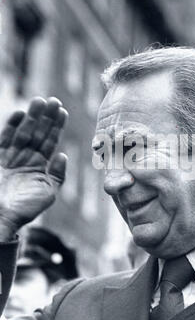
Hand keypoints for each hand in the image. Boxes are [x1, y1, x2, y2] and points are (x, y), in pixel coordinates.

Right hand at [0, 97, 67, 238]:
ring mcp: (10, 158)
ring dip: (31, 117)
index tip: (63, 111)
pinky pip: (5, 139)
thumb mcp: (48, 192)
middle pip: (37, 134)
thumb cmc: (25, 209)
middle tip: (54, 100)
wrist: (0, 218)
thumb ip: (57, 174)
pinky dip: (10, 126)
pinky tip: (19, 113)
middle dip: (45, 117)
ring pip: (22, 133)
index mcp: (39, 167)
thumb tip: (63, 154)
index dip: (56, 127)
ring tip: (39, 101)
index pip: (49, 142)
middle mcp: (25, 159)